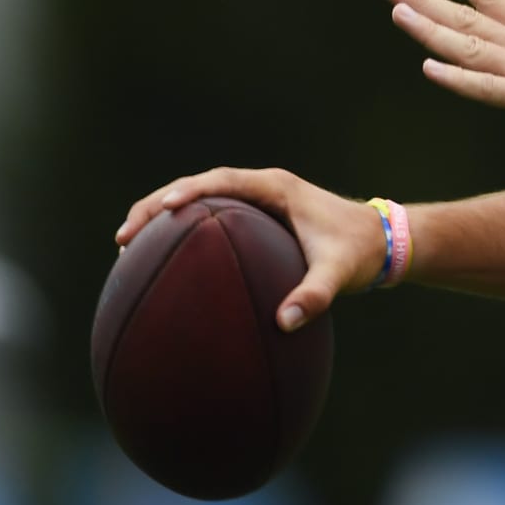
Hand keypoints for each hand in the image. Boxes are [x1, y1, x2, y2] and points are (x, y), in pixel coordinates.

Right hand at [115, 167, 384, 331]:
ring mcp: (258, 201)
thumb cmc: (360, 252)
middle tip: (123, 235)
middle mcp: (263, 188)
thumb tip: (284, 323)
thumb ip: (314, 297)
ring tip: (125, 247)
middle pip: (199, 186)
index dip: (188, 191)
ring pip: (199, 200)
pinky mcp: (256, 217)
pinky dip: (182, 232)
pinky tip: (159, 261)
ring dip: (163, 217)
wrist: (381, 242)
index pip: (222, 180)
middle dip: (157, 205)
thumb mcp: (339, 274)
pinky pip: (210, 218)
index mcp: (277, 188)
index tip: (161, 209)